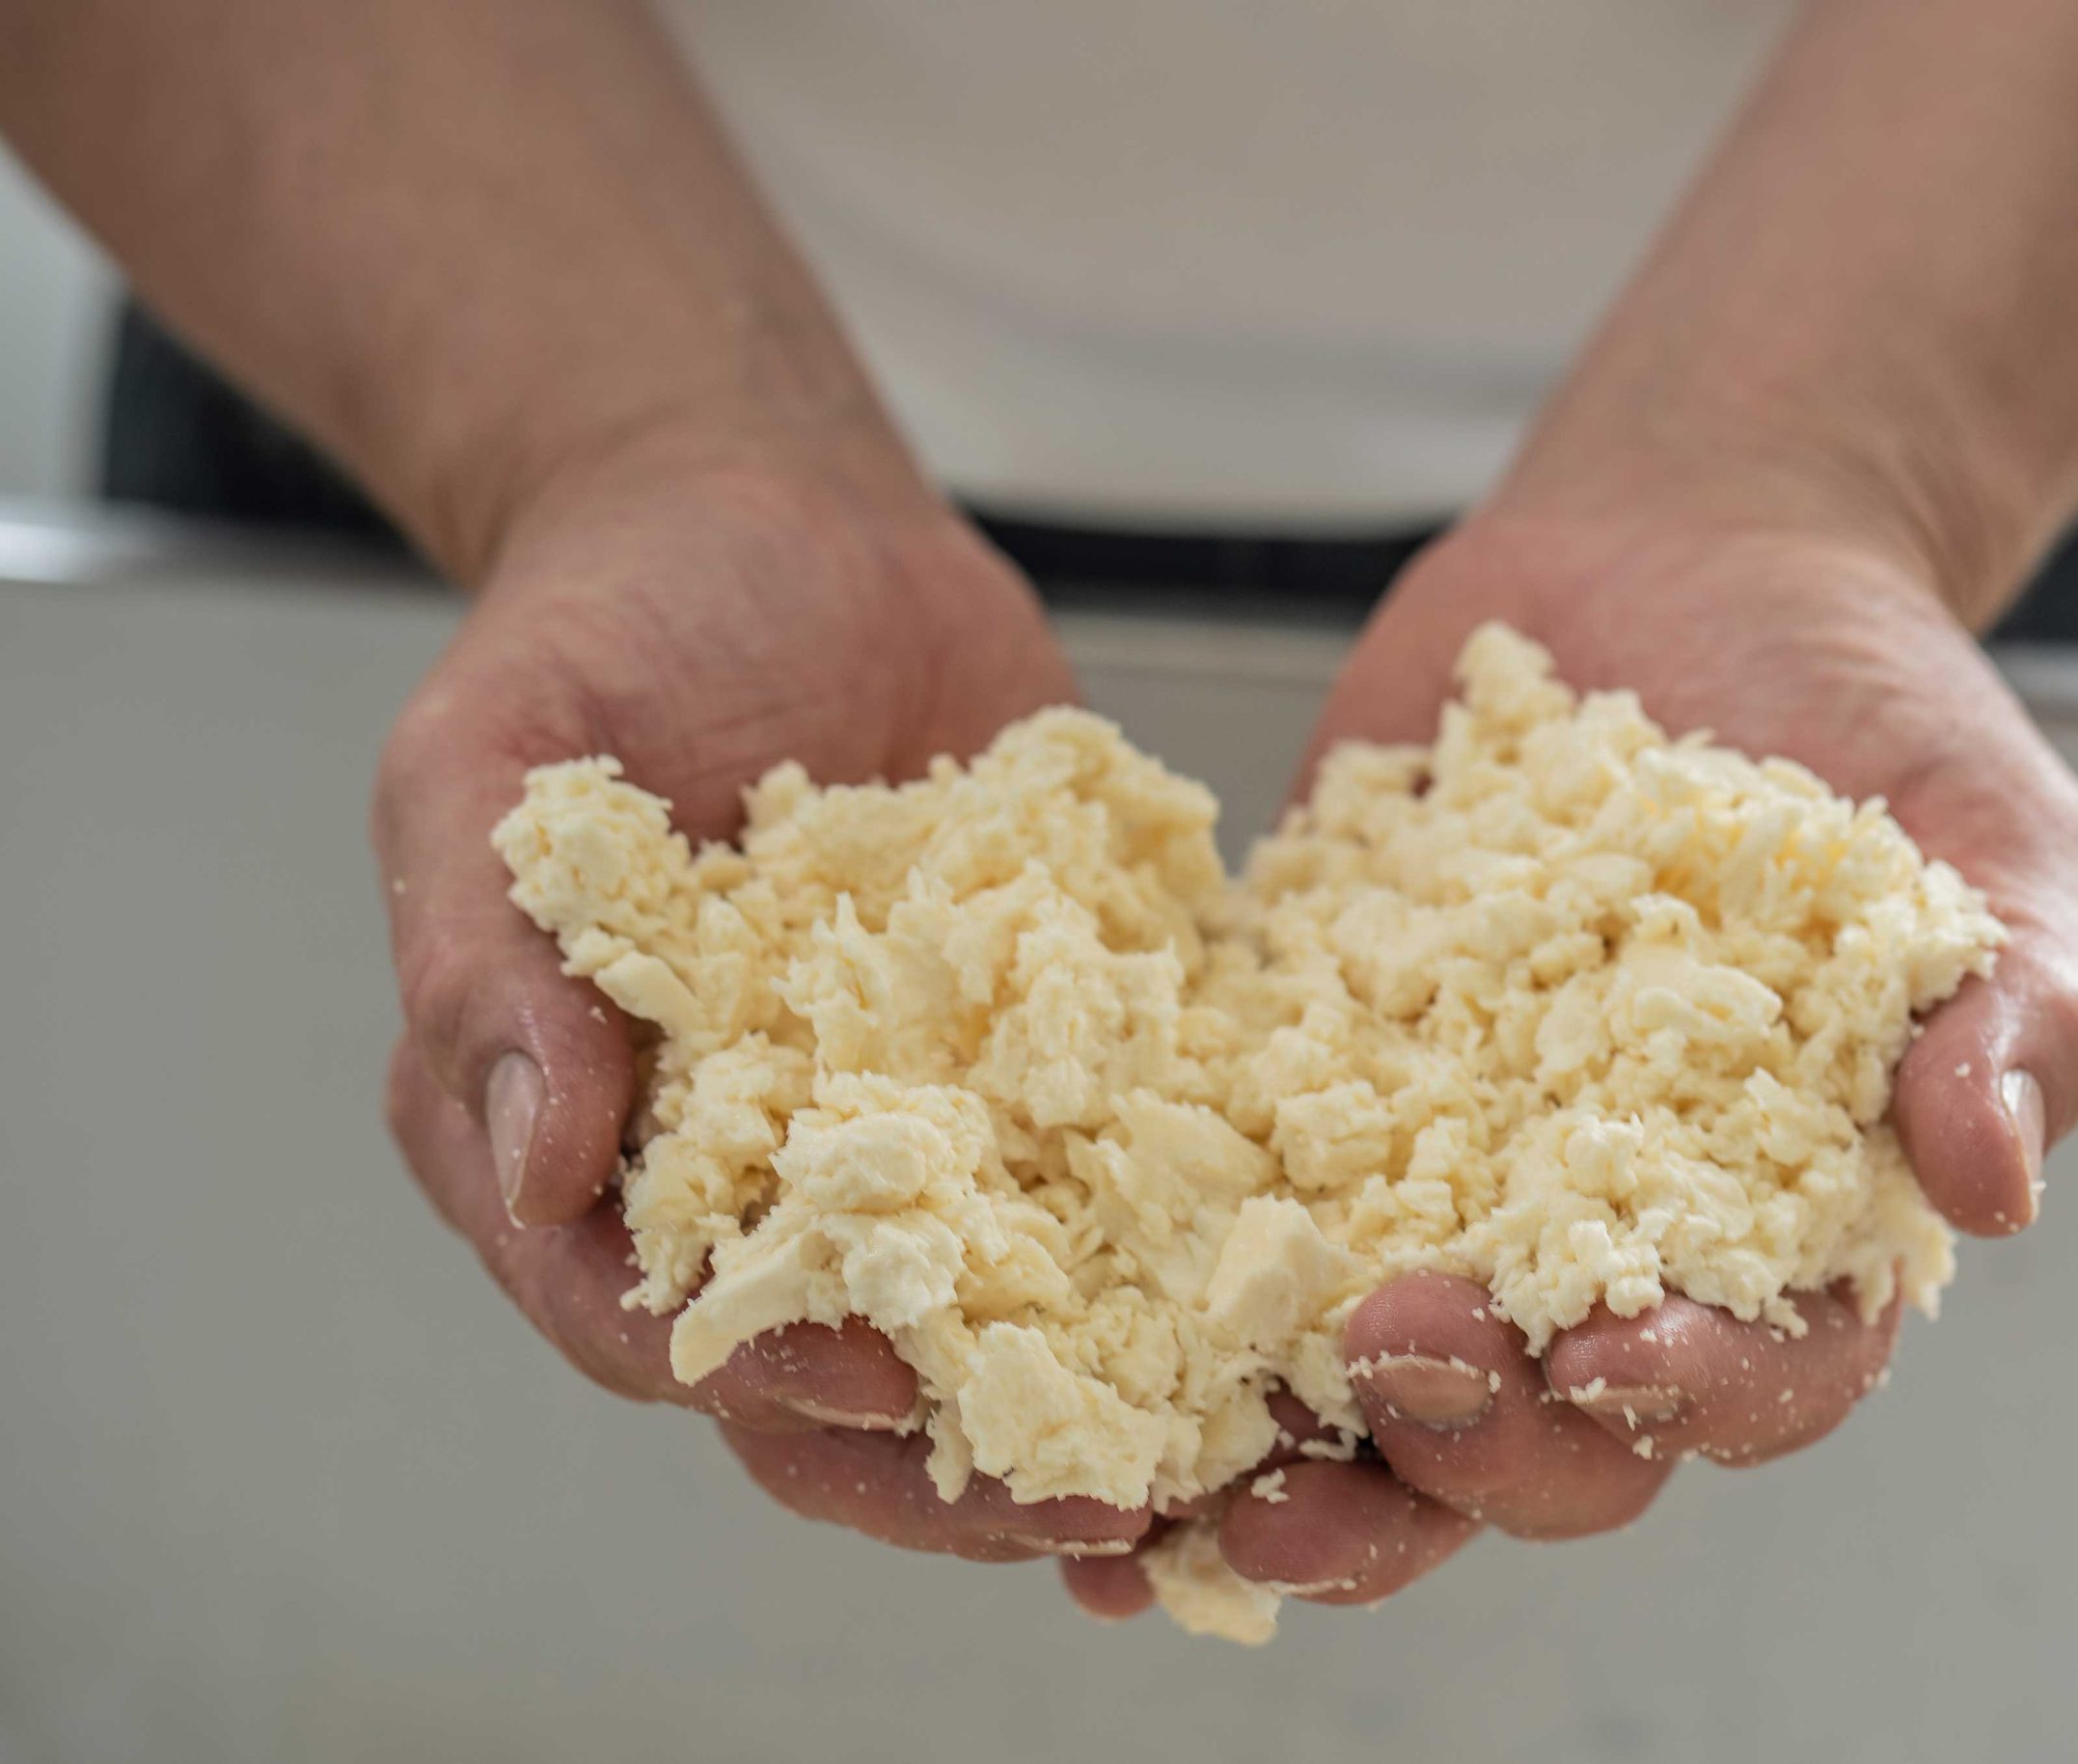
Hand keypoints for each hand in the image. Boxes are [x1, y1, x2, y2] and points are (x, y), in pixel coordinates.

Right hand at [377, 429, 1146, 1562]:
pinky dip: (1185, 1236)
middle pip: (840, 1367)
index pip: (655, 1320)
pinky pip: (1105, 1163)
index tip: (880, 1385)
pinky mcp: (1032, 1049)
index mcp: (586, 1141)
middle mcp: (752, 1163)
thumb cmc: (605, 625)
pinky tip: (1292, 1279)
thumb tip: (544, 1167)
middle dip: (960, 1452)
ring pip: (992, 1307)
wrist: (773, 519)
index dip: (764, 1374)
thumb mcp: (488, 767)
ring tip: (1223, 1444)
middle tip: (1104, 1497)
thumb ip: (491, 963)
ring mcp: (906, 1116)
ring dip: (1095, 1389)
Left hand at [1063, 498, 2077, 1619]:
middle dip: (1459, 1439)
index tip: (1607, 1351)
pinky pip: (1222, 1217)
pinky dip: (1152, 1301)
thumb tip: (1992, 1181)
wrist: (1695, 562)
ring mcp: (1432, 1173)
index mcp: (1777, 1230)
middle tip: (1379, 1367)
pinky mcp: (1296, 1081)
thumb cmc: (1872, 714)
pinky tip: (1066, 1341)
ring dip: (1284, 1453)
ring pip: (1361, 1382)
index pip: (1751, 1373)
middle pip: (1539, 1426)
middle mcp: (1593, 1240)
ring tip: (1188, 1483)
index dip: (1685, 1393)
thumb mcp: (1995, 841)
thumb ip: (2018, 1007)